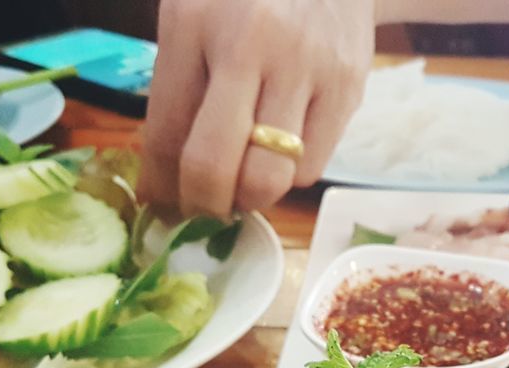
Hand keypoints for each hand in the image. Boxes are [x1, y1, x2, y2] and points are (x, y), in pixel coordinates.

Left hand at [138, 0, 374, 216]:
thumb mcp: (194, 19)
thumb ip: (176, 92)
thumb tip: (162, 185)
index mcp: (193, 22)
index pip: (166, 133)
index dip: (161, 186)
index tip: (163, 205)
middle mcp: (249, 43)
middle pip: (214, 166)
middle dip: (203, 204)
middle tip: (205, 207)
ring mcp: (305, 66)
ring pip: (268, 179)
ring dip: (251, 196)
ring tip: (244, 179)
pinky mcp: (347, 87)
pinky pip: (310, 168)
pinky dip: (289, 175)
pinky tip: (282, 150)